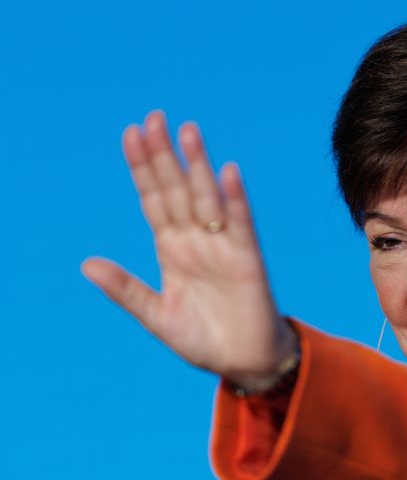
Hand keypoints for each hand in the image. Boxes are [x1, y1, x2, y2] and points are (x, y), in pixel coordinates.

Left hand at [81, 110, 294, 389]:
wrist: (244, 361)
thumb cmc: (202, 339)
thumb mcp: (156, 316)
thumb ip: (126, 289)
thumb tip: (86, 263)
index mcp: (171, 249)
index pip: (153, 200)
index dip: (142, 169)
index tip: (130, 135)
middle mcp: (196, 239)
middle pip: (178, 189)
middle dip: (165, 156)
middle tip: (154, 118)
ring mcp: (223, 245)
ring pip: (207, 197)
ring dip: (198, 165)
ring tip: (188, 131)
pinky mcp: (248, 257)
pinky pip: (241, 223)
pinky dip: (235, 198)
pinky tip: (227, 172)